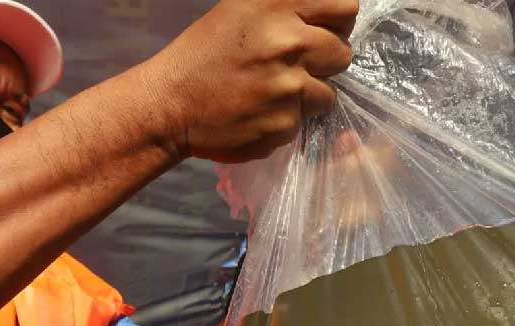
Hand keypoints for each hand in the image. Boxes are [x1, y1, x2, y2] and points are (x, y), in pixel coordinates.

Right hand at [140, 0, 359, 162]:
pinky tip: (256, 114)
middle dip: (323, 63)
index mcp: (277, 7)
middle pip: (342, 54)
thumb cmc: (202, 54)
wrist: (169, 106)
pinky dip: (283, 121)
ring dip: (306, 97)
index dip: (337, 24)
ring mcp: (288, 87)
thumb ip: (285, 8)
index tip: (321, 34)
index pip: (346, 8)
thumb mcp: (241, 10)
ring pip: (328, 95)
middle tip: (292, 68)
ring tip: (272, 94)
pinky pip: (302, 123)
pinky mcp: (284, 125)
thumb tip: (325, 16)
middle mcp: (288, 43)